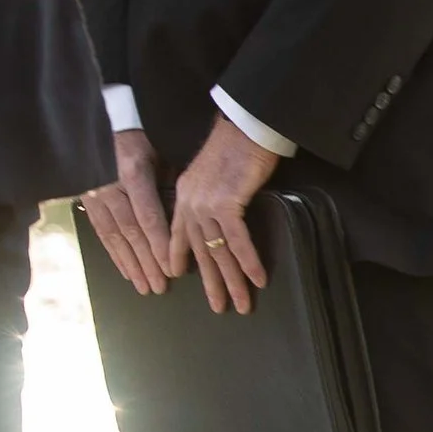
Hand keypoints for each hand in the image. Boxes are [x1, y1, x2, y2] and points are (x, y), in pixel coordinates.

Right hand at [80, 128, 173, 298]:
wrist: (100, 123)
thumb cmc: (138, 137)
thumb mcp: (158, 153)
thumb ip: (169, 183)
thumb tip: (183, 217)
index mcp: (132, 173)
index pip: (148, 216)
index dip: (159, 245)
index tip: (172, 268)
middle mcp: (110, 188)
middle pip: (131, 232)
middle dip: (146, 262)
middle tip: (160, 287)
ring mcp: (95, 195)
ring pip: (115, 236)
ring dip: (131, 264)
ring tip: (144, 287)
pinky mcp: (86, 200)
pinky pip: (102, 232)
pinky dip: (115, 254)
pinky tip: (125, 271)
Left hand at [165, 115, 278, 315]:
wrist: (245, 125)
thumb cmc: (235, 145)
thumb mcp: (213, 174)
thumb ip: (210, 195)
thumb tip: (219, 213)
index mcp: (184, 195)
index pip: (175, 232)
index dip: (176, 255)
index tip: (175, 275)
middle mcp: (189, 202)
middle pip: (199, 250)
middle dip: (210, 282)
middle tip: (218, 306)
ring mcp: (206, 203)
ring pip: (218, 251)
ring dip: (232, 281)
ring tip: (242, 304)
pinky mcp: (226, 202)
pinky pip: (237, 241)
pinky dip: (248, 262)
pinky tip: (258, 279)